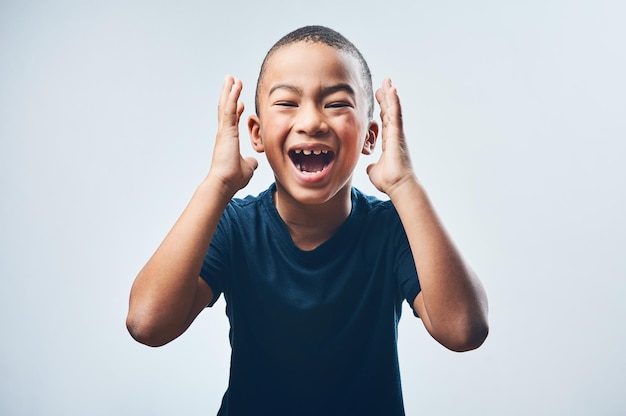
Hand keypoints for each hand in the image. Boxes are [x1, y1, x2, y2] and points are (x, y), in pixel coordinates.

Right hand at [207, 75, 257, 195]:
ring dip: (229, 91)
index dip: (237, 110)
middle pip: (226, 109)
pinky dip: (232, 97)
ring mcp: (224, 131)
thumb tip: (254, 162)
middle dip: (230, 95)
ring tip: (232, 78)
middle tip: (231, 82)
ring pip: (226, 106)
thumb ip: (250, 162)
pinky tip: (235, 86)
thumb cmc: (233, 179)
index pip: (232, 121)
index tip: (241, 102)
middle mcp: (224, 134)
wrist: (225, 183)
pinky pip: (229, 109)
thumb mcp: (247, 168)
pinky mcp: (226, 131)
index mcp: (229, 140)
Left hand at [366, 78, 415, 197]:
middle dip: (386, 97)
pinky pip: (396, 114)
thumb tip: (370, 167)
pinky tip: (392, 90)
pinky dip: (394, 101)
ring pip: (393, 110)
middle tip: (384, 84)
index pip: (385, 121)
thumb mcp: (374, 171)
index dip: (382, 108)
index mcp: (388, 142)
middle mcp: (394, 135)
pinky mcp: (398, 134)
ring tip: (388, 81)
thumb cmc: (389, 181)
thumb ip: (372, 166)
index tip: (379, 97)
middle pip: (389, 112)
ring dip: (390, 95)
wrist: (397, 186)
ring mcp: (397, 133)